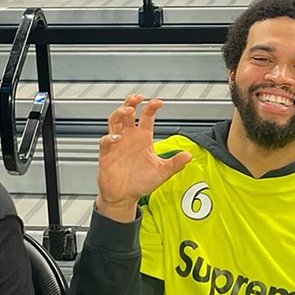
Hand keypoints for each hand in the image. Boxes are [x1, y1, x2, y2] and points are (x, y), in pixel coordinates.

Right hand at [96, 95, 190, 216]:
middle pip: (128, 112)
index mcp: (143, 138)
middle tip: (137, 97)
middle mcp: (129, 137)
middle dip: (131, 102)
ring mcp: (117, 144)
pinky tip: (117, 138)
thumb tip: (188, 156)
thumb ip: (174, 164)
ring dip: (119, 113)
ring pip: (114, 121)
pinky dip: (110, 137)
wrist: (124, 196)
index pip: (146, 116)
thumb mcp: (161, 173)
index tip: (159, 102)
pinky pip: (105, 141)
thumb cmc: (141, 182)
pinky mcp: (106, 154)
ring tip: (128, 110)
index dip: (151, 107)